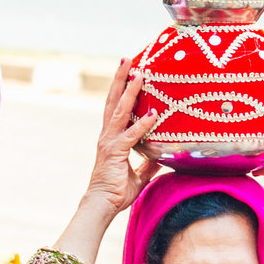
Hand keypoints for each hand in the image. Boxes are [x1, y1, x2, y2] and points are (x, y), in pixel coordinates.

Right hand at [82, 57, 160, 217]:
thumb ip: (148, 162)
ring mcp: (110, 142)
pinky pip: (131, 135)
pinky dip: (142, 124)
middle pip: (113, 100)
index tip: (130, 71)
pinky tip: (153, 114)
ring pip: (119, 110)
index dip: (122, 88)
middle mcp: (108, 135)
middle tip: (127, 58)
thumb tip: (161, 155)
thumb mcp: (138, 173)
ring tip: (138, 72)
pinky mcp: (115, 152)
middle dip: (121, 78)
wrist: (102, 205)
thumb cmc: (117, 191)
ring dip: (129, 90)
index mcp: (112, 137)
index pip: (116, 107)